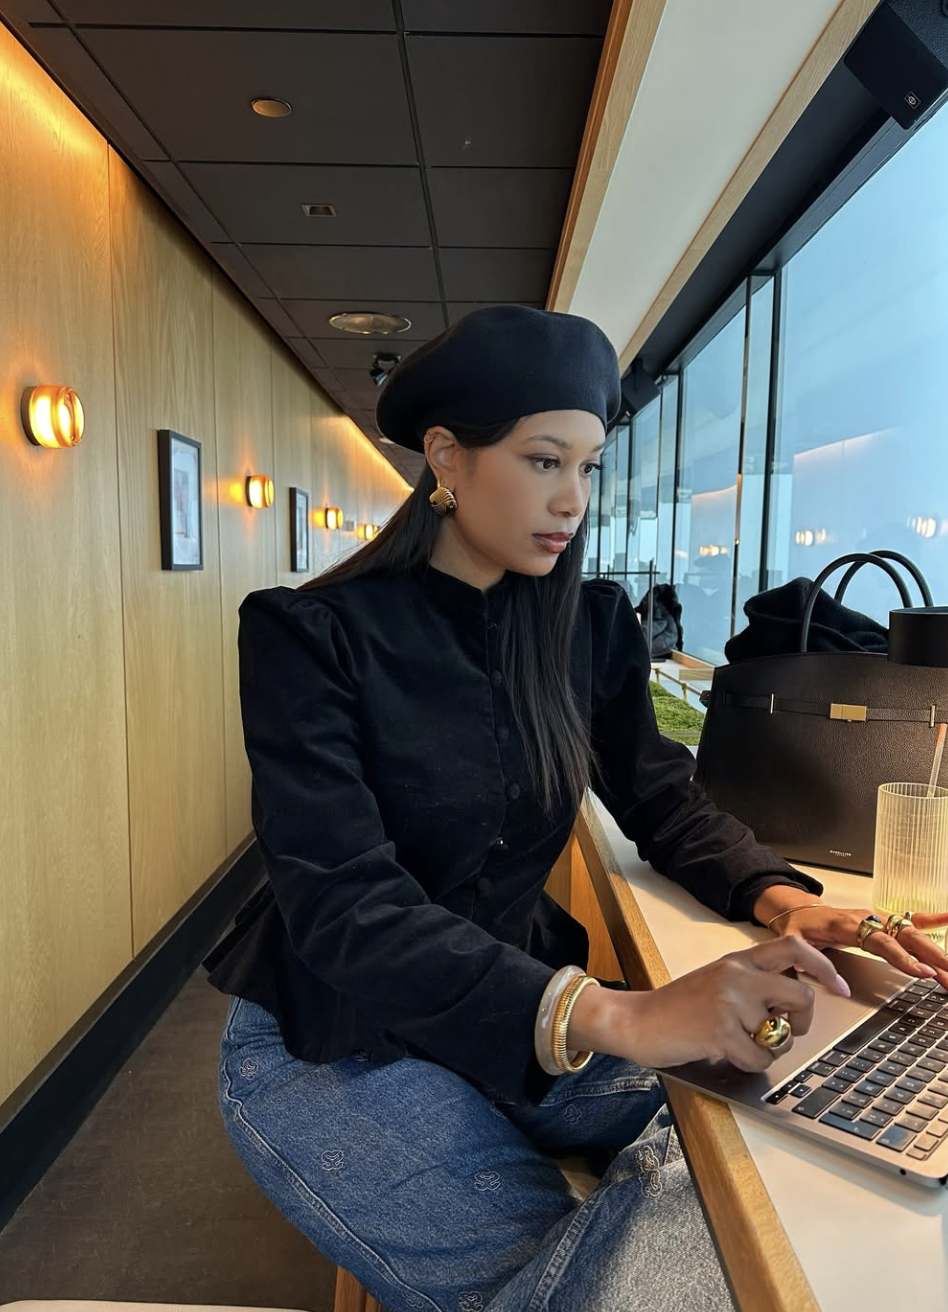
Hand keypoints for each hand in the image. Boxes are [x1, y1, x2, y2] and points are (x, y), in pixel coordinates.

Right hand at [568, 937, 848, 1071]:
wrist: (637, 1021)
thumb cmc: (679, 1007)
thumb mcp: (718, 981)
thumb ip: (754, 982)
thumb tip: (794, 1000)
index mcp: (738, 961)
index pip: (794, 948)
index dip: (824, 966)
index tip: (839, 987)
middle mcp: (737, 976)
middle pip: (800, 996)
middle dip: (802, 1022)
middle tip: (784, 1030)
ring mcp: (729, 1002)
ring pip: (780, 1035)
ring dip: (768, 1048)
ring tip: (738, 1041)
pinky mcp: (720, 1031)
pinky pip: (760, 1058)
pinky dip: (750, 1063)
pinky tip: (726, 1053)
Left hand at [767, 902, 947, 989]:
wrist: (797, 909)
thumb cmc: (799, 926)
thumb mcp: (795, 943)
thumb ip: (811, 961)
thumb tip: (834, 984)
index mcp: (847, 925)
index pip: (880, 941)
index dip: (902, 957)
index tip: (922, 971)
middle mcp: (867, 919)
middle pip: (904, 936)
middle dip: (930, 956)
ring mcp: (876, 919)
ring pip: (911, 933)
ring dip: (934, 951)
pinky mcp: (881, 921)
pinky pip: (909, 920)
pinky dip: (931, 920)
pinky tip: (947, 920)